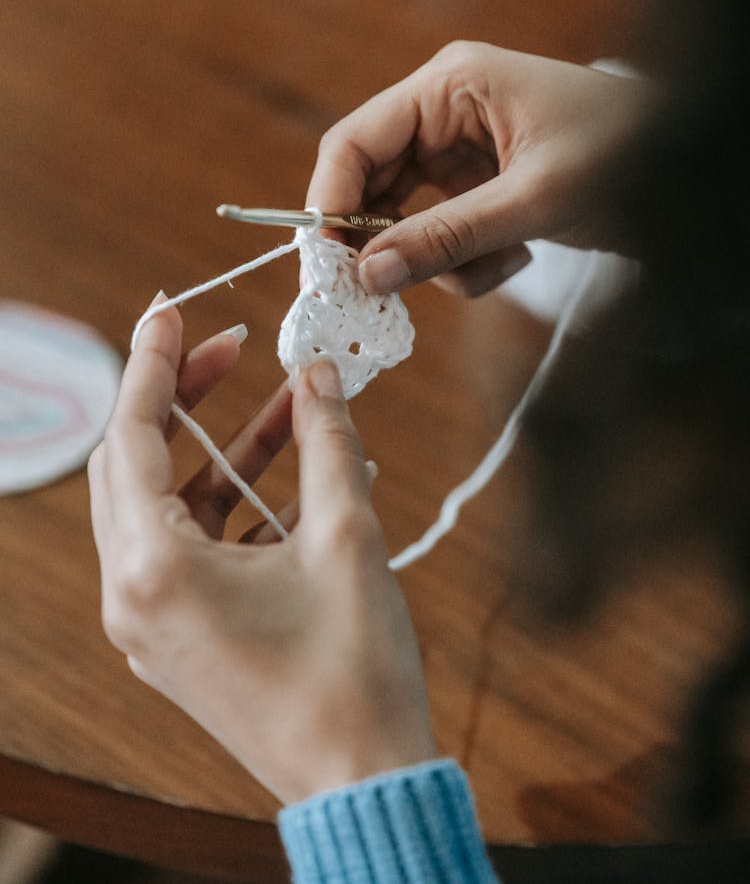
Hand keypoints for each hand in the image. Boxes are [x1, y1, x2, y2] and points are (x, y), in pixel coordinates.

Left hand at [88, 304, 435, 803]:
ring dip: (225, 450)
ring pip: (169, 505)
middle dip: (185, 397)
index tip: (170, 307)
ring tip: (292, 402)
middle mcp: (134, 597)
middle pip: (137, 464)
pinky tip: (303, 472)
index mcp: (153, 571)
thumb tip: (319, 376)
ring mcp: (153, 622)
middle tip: (231, 344)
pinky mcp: (182, 637)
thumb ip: (327, 443)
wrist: (365, 783)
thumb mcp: (346, 538)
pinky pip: (195, 546)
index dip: (151, 361)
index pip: (131, 436)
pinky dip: (238, 503)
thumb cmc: (352, 675)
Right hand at [306, 42, 653, 295]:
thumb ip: (446, 238)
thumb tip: (367, 275)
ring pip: (407, 222)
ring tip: (497, 263)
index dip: (329, 201)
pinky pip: (443, 238)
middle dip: (381, 242)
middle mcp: (445, 115)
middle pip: (372, 184)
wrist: (687, 167)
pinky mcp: (480, 189)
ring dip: (440, 259)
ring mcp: (461, 155)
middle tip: (377, 295)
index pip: (355, 141)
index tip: (324, 264)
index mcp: (450, 87)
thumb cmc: (625, 153)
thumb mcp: (532, 200)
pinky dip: (469, 264)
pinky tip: (519, 255)